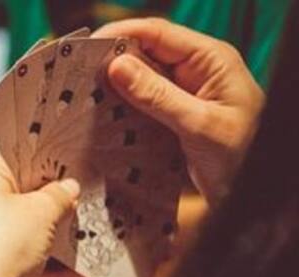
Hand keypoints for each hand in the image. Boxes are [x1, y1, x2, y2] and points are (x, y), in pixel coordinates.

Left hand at [0, 140, 78, 276]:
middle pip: (9, 172)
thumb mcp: (43, 214)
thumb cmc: (2, 253)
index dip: (46, 144)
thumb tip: (67, 188)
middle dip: (43, 179)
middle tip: (78, 179)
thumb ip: (59, 193)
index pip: (14, 141)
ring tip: (68, 210)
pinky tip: (48, 237)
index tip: (74, 149)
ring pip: (5, 202)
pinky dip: (21, 229)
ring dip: (35, 207)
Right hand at [94, 18, 264, 203]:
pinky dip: (120, 109)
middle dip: (110, 62)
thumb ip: (158, 96)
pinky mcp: (173, 117)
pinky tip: (100, 117)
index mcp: (210, 60)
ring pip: (139, 80)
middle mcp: (195, 71)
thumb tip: (117, 67)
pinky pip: (141, 105)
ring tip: (81, 97)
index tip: (86, 49)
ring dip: (112, 88)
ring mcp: (184, 94)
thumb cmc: (243, 156)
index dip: (120, 35)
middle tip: (75, 77)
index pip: (158, 34)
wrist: (250, 193)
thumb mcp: (199, 125)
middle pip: (144, 54)